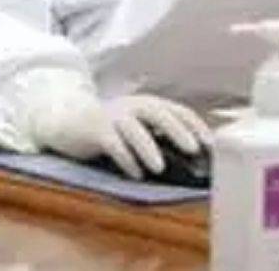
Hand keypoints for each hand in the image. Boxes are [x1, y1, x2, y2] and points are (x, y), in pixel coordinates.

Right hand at [29, 94, 210, 179]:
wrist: (67, 121)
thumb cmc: (111, 130)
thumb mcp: (139, 128)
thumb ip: (161, 137)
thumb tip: (195, 163)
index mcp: (148, 105)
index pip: (178, 111)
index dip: (196, 126)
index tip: (212, 145)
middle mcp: (132, 106)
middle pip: (158, 113)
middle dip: (177, 130)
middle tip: (193, 149)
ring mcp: (112, 116)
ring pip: (133, 127)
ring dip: (148, 147)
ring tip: (159, 167)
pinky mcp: (94, 129)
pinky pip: (112, 142)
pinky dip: (125, 158)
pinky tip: (135, 172)